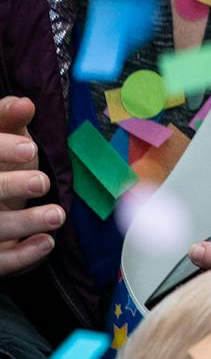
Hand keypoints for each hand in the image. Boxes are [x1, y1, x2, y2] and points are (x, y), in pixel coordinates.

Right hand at [0, 97, 61, 276]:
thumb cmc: (0, 168)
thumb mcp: (3, 141)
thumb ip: (8, 121)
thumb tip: (24, 103)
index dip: (0, 148)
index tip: (30, 147)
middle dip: (9, 186)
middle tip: (41, 181)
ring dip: (23, 222)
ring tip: (57, 215)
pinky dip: (21, 255)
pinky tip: (46, 242)